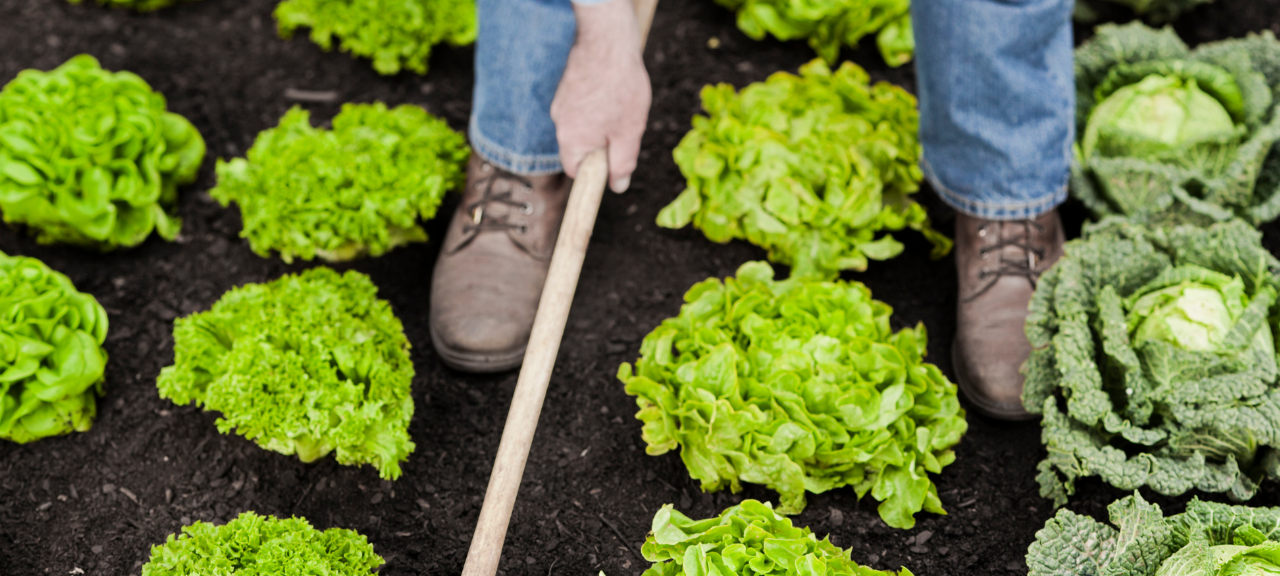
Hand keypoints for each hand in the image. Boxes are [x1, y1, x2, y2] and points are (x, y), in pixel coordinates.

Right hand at [550, 0, 651, 192]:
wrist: (608, 41)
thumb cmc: (620, 87)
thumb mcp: (629, 132)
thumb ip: (622, 163)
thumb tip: (618, 186)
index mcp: (571, 140)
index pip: (576, 172)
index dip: (595, 173)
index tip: (611, 165)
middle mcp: (559, 123)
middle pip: (580, 147)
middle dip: (602, 144)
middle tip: (625, 128)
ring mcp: (561, 102)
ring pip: (582, 125)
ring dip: (601, 122)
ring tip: (621, 104)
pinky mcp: (566, 86)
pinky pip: (582, 106)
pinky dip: (597, 104)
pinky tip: (614, 91)